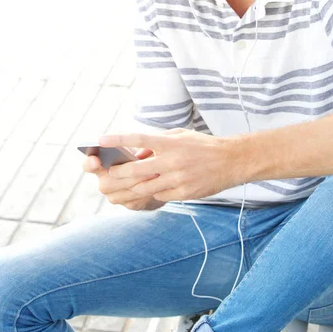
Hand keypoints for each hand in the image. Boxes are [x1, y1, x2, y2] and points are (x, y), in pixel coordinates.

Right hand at [82, 149, 165, 210]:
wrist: (155, 174)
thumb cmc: (139, 153)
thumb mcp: (132, 145)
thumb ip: (125, 144)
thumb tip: (123, 146)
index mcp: (100, 165)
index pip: (88, 165)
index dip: (90, 163)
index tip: (96, 160)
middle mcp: (104, 183)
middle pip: (107, 182)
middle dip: (124, 174)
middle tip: (139, 165)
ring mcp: (115, 196)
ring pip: (123, 192)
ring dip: (138, 182)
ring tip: (153, 172)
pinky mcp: (130, 204)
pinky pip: (135, 200)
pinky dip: (146, 191)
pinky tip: (156, 183)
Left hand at [99, 129, 238, 202]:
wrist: (232, 161)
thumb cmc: (203, 146)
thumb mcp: (180, 136)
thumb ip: (157, 142)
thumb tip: (137, 153)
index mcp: (171, 142)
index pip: (139, 138)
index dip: (118, 139)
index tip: (101, 140)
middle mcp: (173, 160)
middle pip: (136, 169)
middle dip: (118, 173)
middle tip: (109, 174)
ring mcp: (179, 179)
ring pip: (145, 187)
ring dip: (130, 188)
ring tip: (121, 188)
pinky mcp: (184, 193)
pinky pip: (160, 195)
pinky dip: (152, 192)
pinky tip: (151, 189)